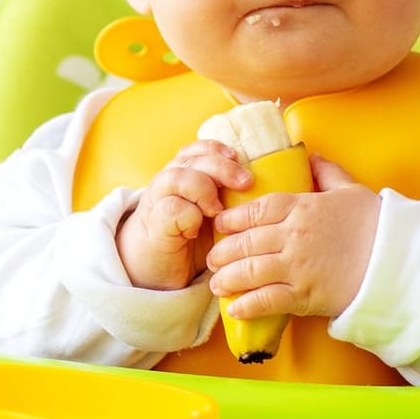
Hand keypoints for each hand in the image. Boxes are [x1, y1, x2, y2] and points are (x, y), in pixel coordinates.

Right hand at [117, 140, 252, 290]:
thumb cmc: (188, 242)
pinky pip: (172, 209)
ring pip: (178, 177)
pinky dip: (189, 214)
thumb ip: (227, 200)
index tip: (238, 158)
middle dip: (222, 167)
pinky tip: (197, 228)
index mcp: (183, 175)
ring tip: (217, 210)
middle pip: (193, 159)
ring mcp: (158, 201)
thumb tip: (266, 191)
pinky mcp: (155, 224)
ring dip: (203, 188)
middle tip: (245, 183)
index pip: (198, 150)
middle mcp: (168, 183)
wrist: (153, 269)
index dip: (217, 149)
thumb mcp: (211, 216)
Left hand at [206, 154, 379, 319]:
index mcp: (302, 207)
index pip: (256, 209)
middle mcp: (294, 235)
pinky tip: (235, 308)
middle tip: (212, 259)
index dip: (233, 218)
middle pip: (246, 241)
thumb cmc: (375, 224)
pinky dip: (247, 305)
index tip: (221, 225)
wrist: (399, 261)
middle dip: (224, 252)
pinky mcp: (305, 295)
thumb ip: (327, 173)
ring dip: (228, 279)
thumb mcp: (350, 190)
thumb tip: (311, 156)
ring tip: (217, 284)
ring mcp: (297, 266)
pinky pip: (267, 300)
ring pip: (250, 271)